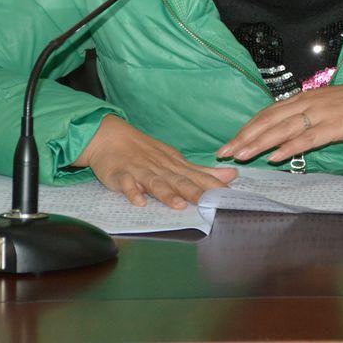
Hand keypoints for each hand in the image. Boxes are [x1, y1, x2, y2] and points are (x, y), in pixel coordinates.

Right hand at [74, 115, 237, 208]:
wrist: (110, 137)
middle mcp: (160, 168)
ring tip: (178, 205)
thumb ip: (201, 171)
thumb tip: (231, 175)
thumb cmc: (146, 152)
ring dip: (166, 193)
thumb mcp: (176, 159)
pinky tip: (139, 201)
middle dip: (195, 191)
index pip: (197, 176)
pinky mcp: (120, 175)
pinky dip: (132, 191)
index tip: (228, 195)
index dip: (212, 185)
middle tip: (210, 203)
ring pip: (155, 183)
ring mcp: (140, 171)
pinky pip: (126, 184)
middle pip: (179, 180)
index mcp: (175, 165)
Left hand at [217, 72, 342, 163]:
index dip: (247, 128)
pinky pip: (308, 138)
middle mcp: (307, 103)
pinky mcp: (336, 126)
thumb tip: (288, 131)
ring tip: (240, 155)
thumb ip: (307, 116)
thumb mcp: (328, 105)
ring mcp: (321, 114)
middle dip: (244, 137)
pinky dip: (289, 147)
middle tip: (223, 153)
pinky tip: (275, 156)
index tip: (230, 142)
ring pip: (282, 129)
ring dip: (259, 143)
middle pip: (268, 121)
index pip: (267, 113)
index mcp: (304, 98)